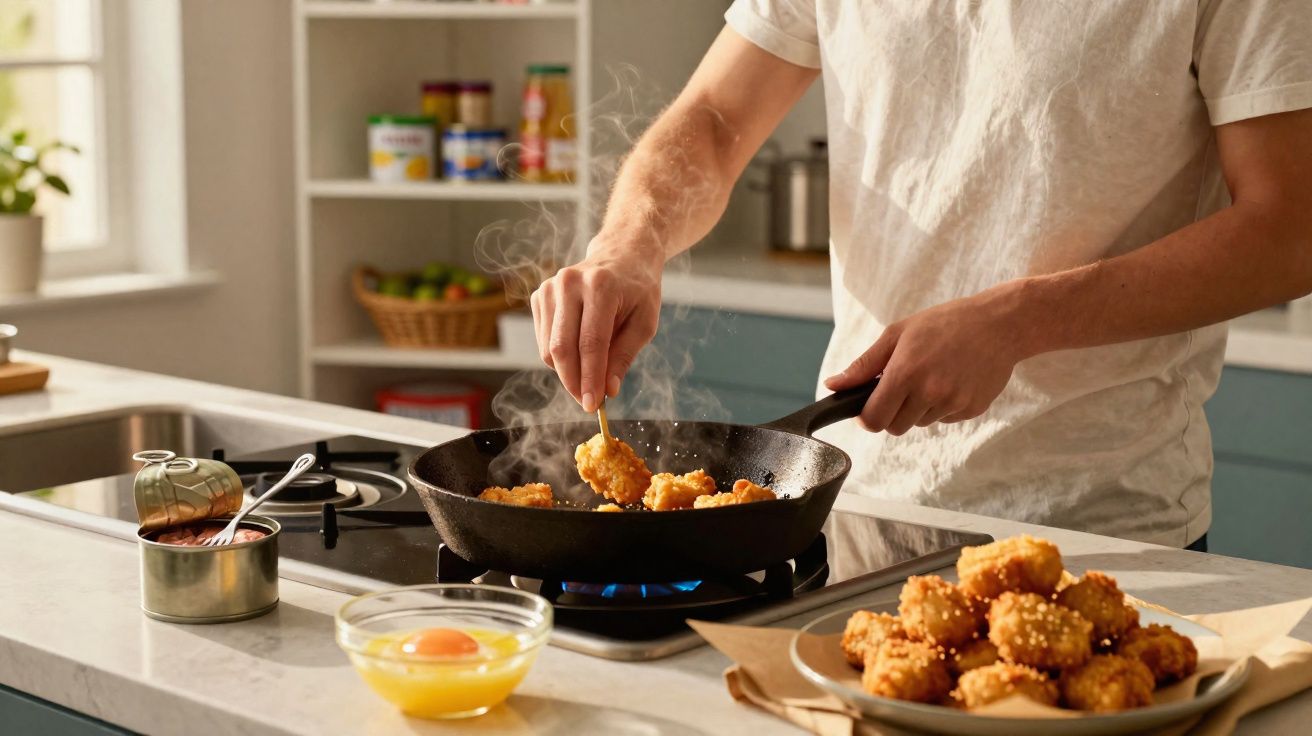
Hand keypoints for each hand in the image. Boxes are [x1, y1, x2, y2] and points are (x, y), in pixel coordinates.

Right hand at [530, 241, 662, 411]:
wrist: (622, 254)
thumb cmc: (638, 290)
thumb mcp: (645, 323)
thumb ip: (624, 356)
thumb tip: (607, 390)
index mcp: (601, 286)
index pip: (590, 343)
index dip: (590, 378)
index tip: (594, 405)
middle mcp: (569, 283)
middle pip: (562, 347)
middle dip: (574, 382)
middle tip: (588, 402)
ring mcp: (550, 287)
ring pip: (549, 348)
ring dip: (567, 372)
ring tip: (590, 374)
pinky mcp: (539, 295)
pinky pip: (544, 341)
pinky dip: (559, 357)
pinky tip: (579, 351)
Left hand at [824, 285, 1031, 434]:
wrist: (999, 324)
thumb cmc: (944, 323)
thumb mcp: (898, 334)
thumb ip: (864, 365)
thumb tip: (832, 385)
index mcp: (905, 373)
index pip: (873, 420)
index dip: (867, 417)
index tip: (869, 407)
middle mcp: (929, 393)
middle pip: (895, 427)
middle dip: (892, 412)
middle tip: (903, 386)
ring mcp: (953, 404)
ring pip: (920, 423)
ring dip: (919, 408)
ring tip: (933, 375)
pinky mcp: (972, 410)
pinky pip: (946, 419)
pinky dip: (943, 406)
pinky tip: (953, 379)